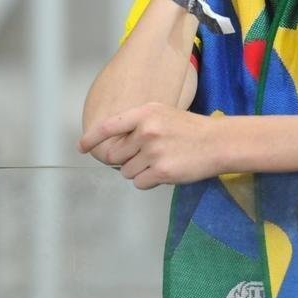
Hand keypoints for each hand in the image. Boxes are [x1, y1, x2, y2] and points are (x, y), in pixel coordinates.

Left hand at [77, 103, 221, 189]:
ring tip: (160, 161)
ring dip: (138, 171)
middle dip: (124, 159)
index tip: (81, 147)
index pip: (108, 126)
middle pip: (115, 155)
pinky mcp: (161, 171)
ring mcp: (153, 152)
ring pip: (127, 172)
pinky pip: (139, 183)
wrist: (217, 142)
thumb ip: (136, 124)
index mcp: (144, 113)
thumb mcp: (162, 113)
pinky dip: (148, 181)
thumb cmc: (189, 128)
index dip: (91, 138)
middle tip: (145, 155)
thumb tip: (111, 145)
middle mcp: (146, 131)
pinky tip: (164, 171)